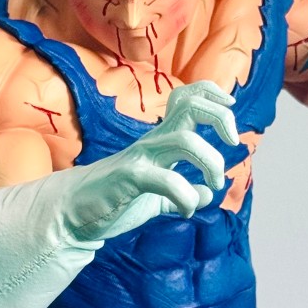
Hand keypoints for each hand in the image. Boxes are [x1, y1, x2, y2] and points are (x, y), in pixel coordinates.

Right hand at [62, 81, 238, 242]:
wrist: (74, 213)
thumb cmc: (114, 200)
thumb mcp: (156, 197)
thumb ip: (183, 192)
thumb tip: (207, 194)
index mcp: (160, 140)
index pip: (187, 97)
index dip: (213, 94)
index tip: (230, 107)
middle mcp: (152, 141)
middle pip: (192, 107)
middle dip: (222, 118)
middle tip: (233, 143)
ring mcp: (140, 158)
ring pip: (185, 141)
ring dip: (211, 162)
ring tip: (214, 184)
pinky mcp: (130, 179)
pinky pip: (167, 180)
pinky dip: (186, 198)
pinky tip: (186, 211)